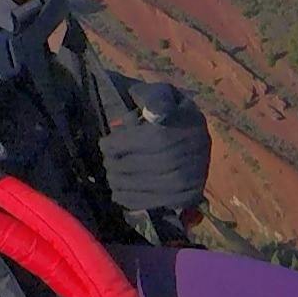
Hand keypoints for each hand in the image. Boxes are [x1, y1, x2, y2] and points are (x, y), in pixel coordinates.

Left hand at [100, 75, 210, 222]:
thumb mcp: (162, 94)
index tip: (104, 144)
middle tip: (106, 163)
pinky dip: (134, 201)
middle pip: (148, 165)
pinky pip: (158, 202)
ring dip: (123, 184)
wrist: (193, 131)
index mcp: (185, 125)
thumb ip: (152, 98)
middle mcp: (192, 153)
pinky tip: (119, 194)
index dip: (121, 144)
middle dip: (119, 165)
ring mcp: (193, 176)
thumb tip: (149, 111)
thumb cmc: (170, 109)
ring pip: (152, 185)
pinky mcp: (190, 195)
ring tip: (111, 178)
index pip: (150, 140)